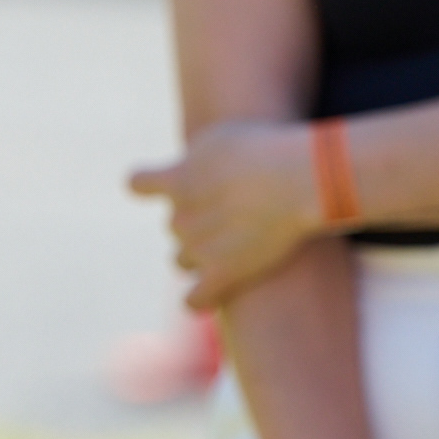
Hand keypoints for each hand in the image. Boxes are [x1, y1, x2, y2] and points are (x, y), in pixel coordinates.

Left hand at [128, 120, 320, 309]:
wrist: (299, 177)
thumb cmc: (269, 150)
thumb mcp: (223, 138)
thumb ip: (197, 159)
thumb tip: (186, 174)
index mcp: (178, 179)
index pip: (138, 183)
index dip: (149, 184)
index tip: (169, 184)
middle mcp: (180, 215)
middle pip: (174, 223)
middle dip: (197, 218)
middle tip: (235, 209)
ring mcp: (199, 247)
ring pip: (181, 259)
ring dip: (200, 254)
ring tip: (237, 243)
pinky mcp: (223, 274)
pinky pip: (194, 300)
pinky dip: (200, 298)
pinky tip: (216, 291)